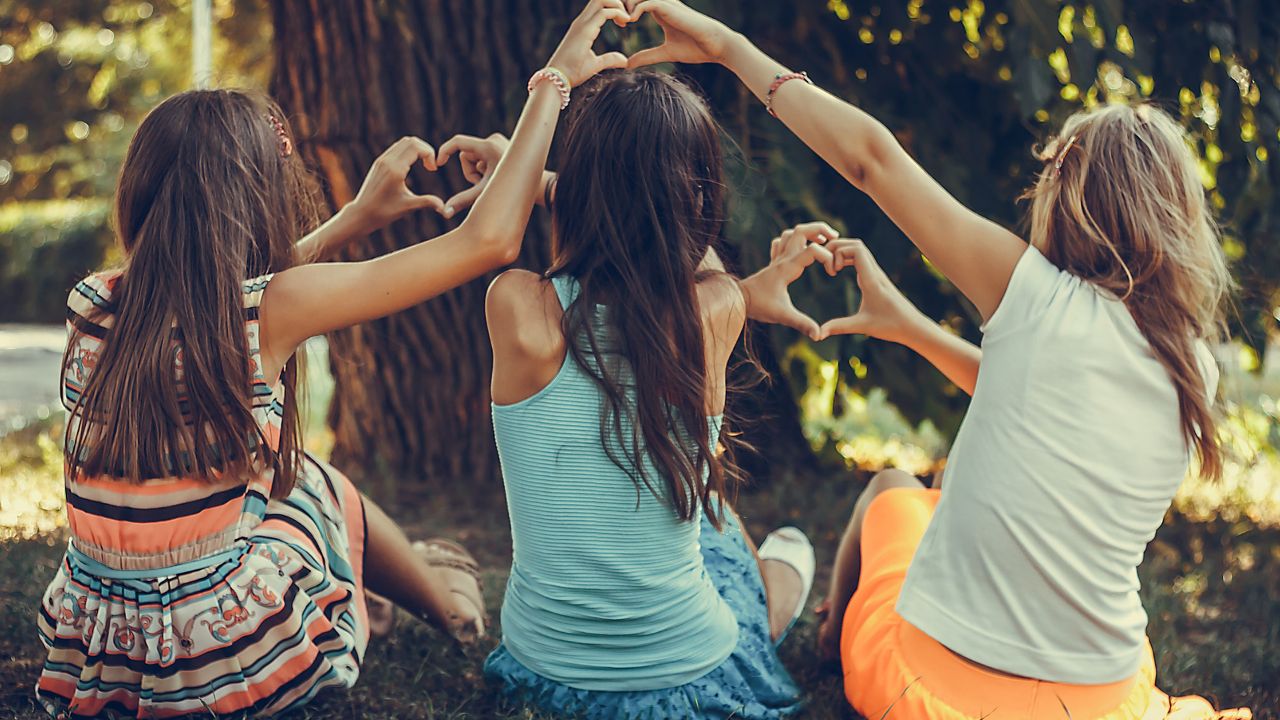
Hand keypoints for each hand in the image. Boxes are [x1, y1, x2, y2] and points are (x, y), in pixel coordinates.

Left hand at [346, 136, 445, 232]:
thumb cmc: (384, 212)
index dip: (430, 154)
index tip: (433, 169)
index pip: (416, 147)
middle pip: (411, 141)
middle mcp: (387, 161)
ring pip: (403, 142)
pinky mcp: (379, 162)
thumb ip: (427, 203)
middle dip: (425, 150)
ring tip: (424, 165)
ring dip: (417, 150)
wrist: (361, 214)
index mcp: (395, 169)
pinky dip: (408, 152)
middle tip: (430, 166)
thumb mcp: (408, 207)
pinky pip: (396, 148)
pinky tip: (411, 167)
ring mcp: (382, 160)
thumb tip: (444, 208)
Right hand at [437, 132, 510, 216]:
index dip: (445, 151)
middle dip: (470, 172)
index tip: (438, 164)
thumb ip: (463, 201)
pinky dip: (484, 167)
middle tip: (482, 183)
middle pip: (466, 155)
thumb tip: (444, 213)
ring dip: (477, 171)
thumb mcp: (483, 194)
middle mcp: (493, 140)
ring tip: (490, 180)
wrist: (536, 187)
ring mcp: (498, 141)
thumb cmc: (511, 193)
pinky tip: (496, 175)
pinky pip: (483, 155)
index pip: (458, 142)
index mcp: (488, 147)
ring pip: (474, 157)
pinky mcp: (501, 144)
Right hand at [547, 0, 631, 86]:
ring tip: (627, 19)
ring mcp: (582, 24)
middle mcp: (582, 21)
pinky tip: (625, 23)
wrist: (559, 78)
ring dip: (618, 5)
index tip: (624, 23)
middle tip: (627, 17)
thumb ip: (610, 59)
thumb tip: (625, 61)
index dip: (614, 8)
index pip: (599, 5)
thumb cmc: (572, 72)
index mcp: (584, 26)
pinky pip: (604, 12)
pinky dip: (617, 13)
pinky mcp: (585, 30)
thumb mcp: (596, 64)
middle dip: (617, 2)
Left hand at [625, 0, 735, 66]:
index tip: (621, 25)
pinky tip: (631, 22)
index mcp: (659, 10)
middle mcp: (661, 3)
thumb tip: (629, 64)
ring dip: (626, 6)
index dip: (623, 11)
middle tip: (616, 21)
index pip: (636, 1)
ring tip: (623, 22)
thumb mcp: (665, 53)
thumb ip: (647, 56)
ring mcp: (665, 3)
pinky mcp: (669, 7)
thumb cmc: (695, 48)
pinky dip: (635, 10)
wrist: (715, 45)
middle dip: (620, 5)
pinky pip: (646, 2)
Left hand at [739, 222, 837, 339]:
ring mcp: (776, 259)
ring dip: (807, 232)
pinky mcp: (772, 264)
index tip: (832, 272)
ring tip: (822, 239)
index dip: (828, 257)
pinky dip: (792, 240)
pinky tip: (799, 248)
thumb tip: (819, 335)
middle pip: (801, 231)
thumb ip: (802, 323)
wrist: (736, 301)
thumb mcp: (782, 316)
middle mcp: (782, 259)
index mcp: (788, 268)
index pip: (813, 250)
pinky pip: (781, 243)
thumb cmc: (758, 306)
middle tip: (835, 237)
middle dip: (820, 229)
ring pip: (791, 233)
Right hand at [818, 239, 926, 343]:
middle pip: (857, 244)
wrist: (913, 326)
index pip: (857, 249)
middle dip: (838, 247)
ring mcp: (877, 274)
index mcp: (872, 280)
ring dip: (843, 252)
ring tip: (832, 268)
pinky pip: (862, 259)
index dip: (839, 252)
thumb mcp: (862, 326)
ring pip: (860, 250)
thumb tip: (818, 335)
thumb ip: (838, 327)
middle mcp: (875, 273)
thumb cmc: (891, 326)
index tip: (832, 271)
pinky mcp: (877, 278)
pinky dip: (849, 258)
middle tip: (826, 264)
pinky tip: (840, 270)